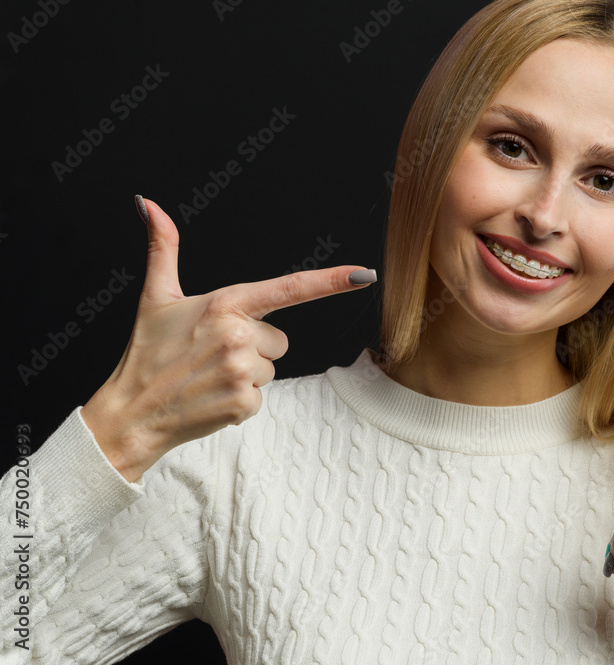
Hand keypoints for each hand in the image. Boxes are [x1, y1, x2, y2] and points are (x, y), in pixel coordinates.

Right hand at [81, 196, 375, 481]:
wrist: (132, 412)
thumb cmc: (147, 354)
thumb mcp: (157, 297)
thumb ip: (163, 248)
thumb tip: (149, 204)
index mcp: (226, 304)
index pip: (290, 288)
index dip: (331, 281)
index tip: (364, 274)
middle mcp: (238, 335)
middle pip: (279, 340)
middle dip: (252, 348)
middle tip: (211, 355)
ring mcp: (243, 370)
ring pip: (270, 368)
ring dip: (246, 375)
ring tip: (207, 376)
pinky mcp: (244, 402)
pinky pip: (260, 397)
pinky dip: (239, 401)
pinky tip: (210, 397)